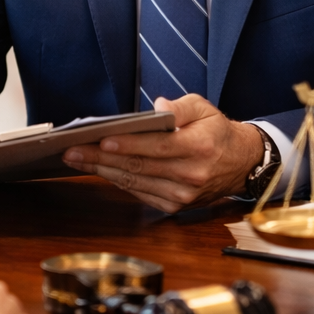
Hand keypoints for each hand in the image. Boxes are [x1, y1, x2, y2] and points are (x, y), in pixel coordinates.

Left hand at [61, 94, 263, 212]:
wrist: (240, 163)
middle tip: (72, 150)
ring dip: (103, 171)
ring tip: (76, 160)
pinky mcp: (175, 206)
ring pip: (135, 182)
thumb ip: (180, 106)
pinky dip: (118, 181)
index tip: (101, 140)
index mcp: (199, 148)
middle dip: (101, 158)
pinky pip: (140, 193)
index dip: (127, 145)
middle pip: (138, 166)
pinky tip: (99, 170)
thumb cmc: (216, 131)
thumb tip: (157, 107)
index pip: (156, 147)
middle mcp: (191, 175)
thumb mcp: (204, 109)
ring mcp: (183, 195)